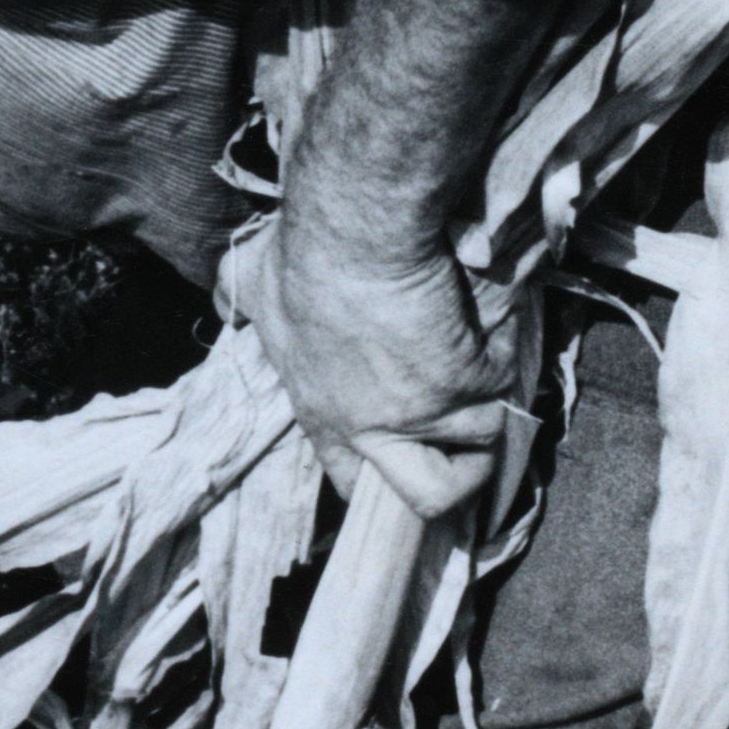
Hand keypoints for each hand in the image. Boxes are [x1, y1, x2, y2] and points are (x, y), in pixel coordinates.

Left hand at [229, 220, 535, 525]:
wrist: (358, 231)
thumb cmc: (302, 255)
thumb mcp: (256, 289)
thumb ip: (245, 305)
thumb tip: (224, 294)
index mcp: (324, 417)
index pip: (353, 482)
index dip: (382, 476)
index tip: (402, 456)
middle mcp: (374, 429)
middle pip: (429, 498)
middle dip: (454, 479)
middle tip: (465, 445)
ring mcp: (424, 411)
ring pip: (482, 444)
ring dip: (489, 410)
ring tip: (484, 374)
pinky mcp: (467, 382)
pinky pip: (503, 387)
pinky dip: (504, 358)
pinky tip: (488, 331)